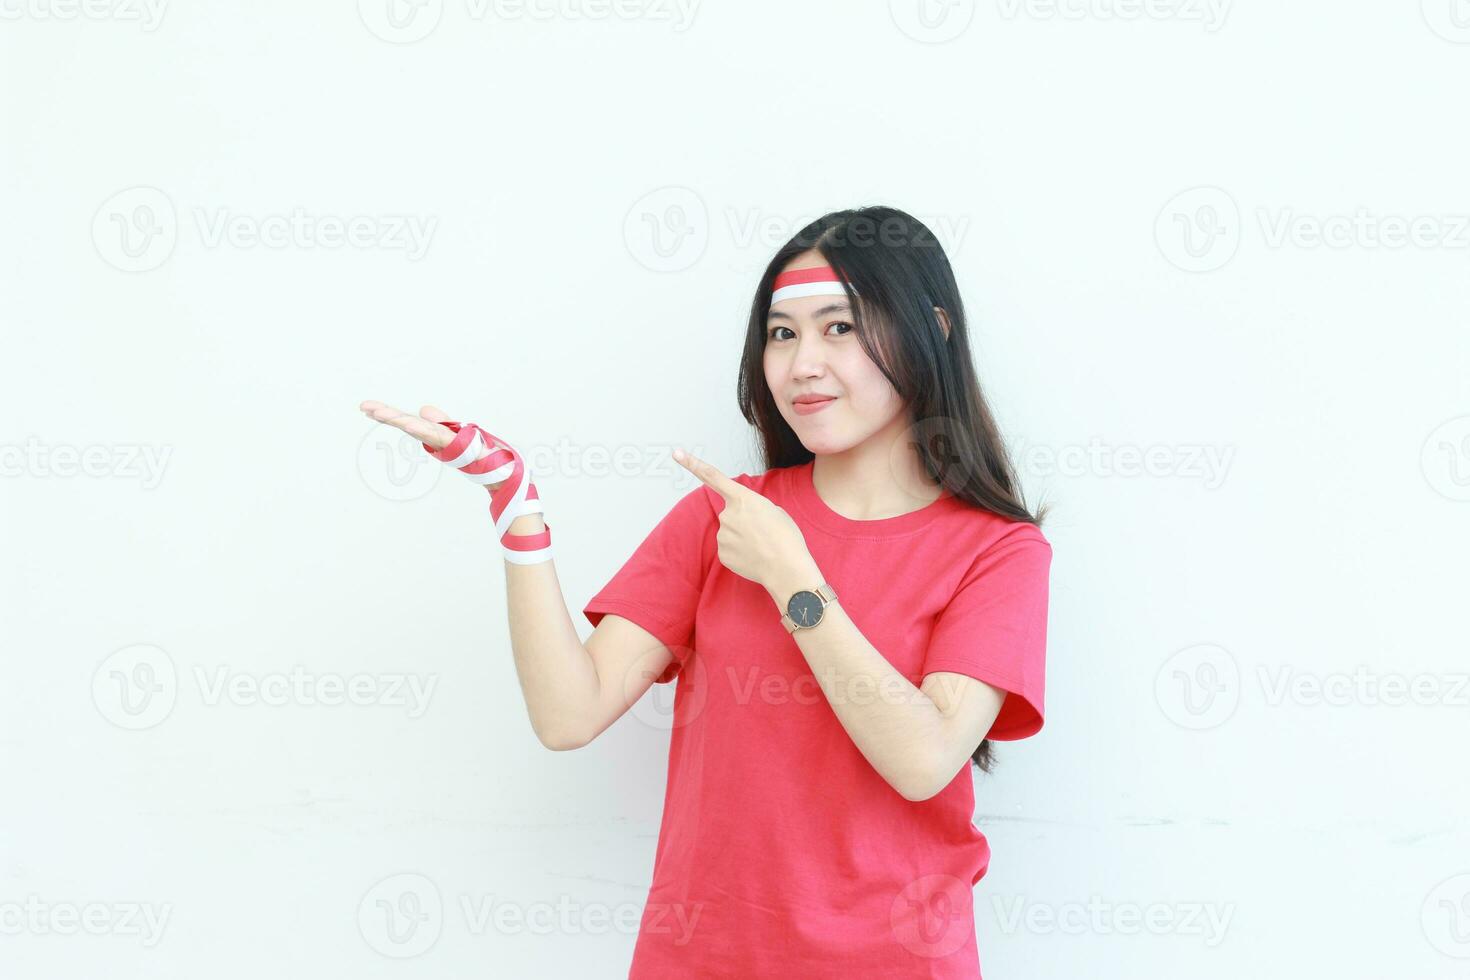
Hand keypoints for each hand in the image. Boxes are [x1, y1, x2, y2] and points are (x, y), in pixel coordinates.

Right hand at [358, 400, 507, 491]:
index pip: (406, 420)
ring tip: (378, 412)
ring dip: (399, 420)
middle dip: (386, 415)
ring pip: (417, 428)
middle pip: (407, 423)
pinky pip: (437, 434)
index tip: (366, 408)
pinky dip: (423, 429)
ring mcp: (445, 441)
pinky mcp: (457, 444)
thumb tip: (424, 409)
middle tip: (364, 407)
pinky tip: (408, 423)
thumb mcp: (455, 431)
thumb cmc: (477, 452)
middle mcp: (435, 437)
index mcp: (433, 433)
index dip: (387, 413)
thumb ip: (439, 421)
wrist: (498, 470)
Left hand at [673, 448, 817, 597]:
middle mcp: (727, 514)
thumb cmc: (786, 537)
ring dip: (743, 538)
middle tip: (764, 533)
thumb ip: (754, 508)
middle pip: (731, 514)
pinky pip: (729, 549)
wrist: (786, 568)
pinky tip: (754, 557)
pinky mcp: (722, 554)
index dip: (693, 464)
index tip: (677, 454)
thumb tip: (746, 518)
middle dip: (744, 521)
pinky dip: (740, 553)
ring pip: (730, 532)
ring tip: (762, 546)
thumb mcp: (774, 511)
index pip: (713, 477)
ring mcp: (722, 535)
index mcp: (742, 498)